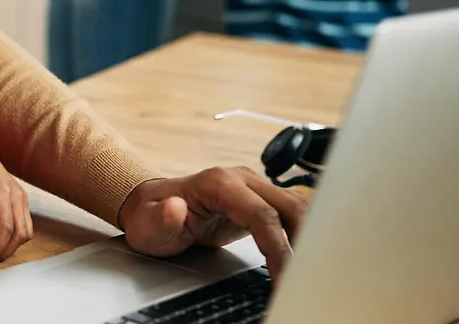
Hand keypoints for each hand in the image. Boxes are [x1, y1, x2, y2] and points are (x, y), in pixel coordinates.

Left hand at [0, 139, 32, 262]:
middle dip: (4, 250)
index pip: (6, 226)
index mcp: (3, 190)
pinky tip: (0, 240)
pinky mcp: (20, 201)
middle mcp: (16, 195)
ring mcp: (20, 198)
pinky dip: (15, 237)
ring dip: (11, 246)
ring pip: (25, 231)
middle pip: (20, 233)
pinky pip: (24, 225)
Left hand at [118, 167, 309, 276]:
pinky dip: (302, 234)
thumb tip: (176, 208)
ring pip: (297, 207)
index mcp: (219, 183)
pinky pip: (289, 214)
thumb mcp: (148, 224)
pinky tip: (304, 257)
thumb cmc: (150, 216)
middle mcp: (241, 180)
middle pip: (289, 206)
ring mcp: (253, 188)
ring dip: (309, 237)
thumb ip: (162, 218)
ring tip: (311, 270)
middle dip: (304, 242)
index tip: (282, 275)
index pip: (262, 214)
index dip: (277, 246)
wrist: (149, 207)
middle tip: (306, 278)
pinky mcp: (259, 201)